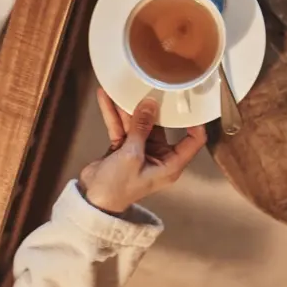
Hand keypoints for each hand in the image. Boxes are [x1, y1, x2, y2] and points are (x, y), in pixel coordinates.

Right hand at [78, 88, 206, 213]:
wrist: (92, 200)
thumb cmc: (118, 187)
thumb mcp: (131, 156)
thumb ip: (140, 128)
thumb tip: (149, 103)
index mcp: (170, 164)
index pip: (192, 141)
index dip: (194, 122)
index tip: (188, 102)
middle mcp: (158, 156)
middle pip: (161, 126)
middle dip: (152, 107)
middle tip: (149, 86)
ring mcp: (140, 151)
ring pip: (137, 123)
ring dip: (127, 108)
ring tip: (123, 87)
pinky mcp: (123, 147)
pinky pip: (121, 126)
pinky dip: (113, 114)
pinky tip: (105, 97)